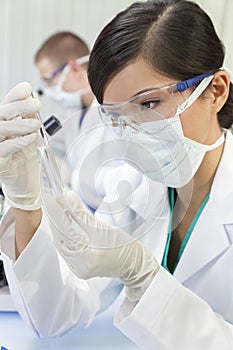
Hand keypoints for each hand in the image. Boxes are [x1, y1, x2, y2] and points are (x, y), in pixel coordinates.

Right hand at [0, 82, 41, 209]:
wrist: (26, 183)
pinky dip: (18, 141)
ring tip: (35, 124)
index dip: (15, 95)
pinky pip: (4, 148)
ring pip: (0, 128)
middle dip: (19, 106)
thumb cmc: (26, 160)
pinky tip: (31, 137)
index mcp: (4, 124)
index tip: (27, 89)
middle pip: (1, 113)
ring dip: (19, 124)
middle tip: (36, 105)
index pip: (6, 104)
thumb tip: (34, 101)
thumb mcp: (31, 136)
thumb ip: (30, 121)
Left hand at [44, 190, 159, 300]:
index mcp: (86, 257)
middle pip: (60, 237)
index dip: (56, 211)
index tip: (50, 196)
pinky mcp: (78, 267)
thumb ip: (80, 213)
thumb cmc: (125, 247)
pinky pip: (65, 248)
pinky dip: (63, 234)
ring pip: (61, 243)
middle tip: (50, 198)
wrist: (135, 264)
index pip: (65, 229)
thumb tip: (67, 197)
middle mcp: (78, 266)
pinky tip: (61, 222)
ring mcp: (77, 269)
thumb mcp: (102, 227)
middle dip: (55, 217)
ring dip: (58, 225)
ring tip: (55, 207)